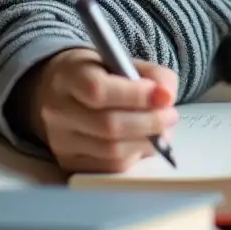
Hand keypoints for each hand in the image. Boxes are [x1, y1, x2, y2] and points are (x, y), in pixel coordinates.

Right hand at [22, 47, 178, 173]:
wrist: (62, 92)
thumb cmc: (101, 75)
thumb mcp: (124, 61)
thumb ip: (152, 75)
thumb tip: (167, 98)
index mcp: (70, 77)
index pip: (99, 90)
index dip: (136, 96)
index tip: (164, 96)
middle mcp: (58, 111)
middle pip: (108, 125)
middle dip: (149, 122)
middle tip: (171, 116)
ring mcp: (60, 141)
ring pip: (111, 151)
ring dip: (146, 142)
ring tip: (162, 131)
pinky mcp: (69, 163)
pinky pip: (109, 168)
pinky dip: (134, 157)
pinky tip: (144, 144)